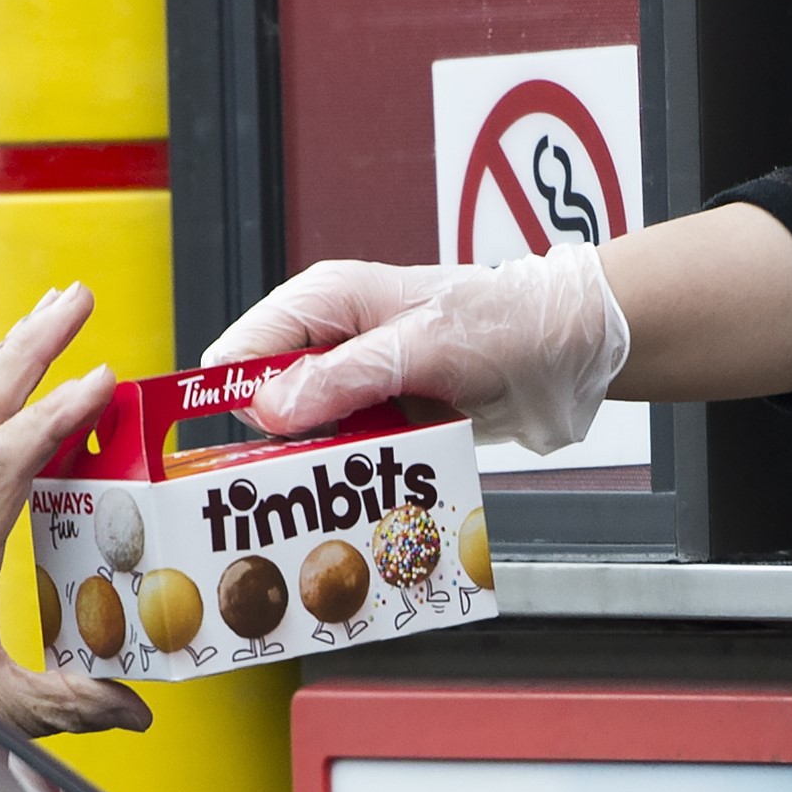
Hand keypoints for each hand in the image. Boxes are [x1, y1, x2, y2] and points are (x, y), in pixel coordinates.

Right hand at [199, 246, 629, 451]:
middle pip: (261, 401)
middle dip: (273, 445)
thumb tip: (267, 406)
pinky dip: (355, 473)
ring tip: (342, 489)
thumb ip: (344, 376)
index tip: (223, 454)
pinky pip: (344, 452)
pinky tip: (373, 488)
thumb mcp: (421, 348)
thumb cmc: (503, 324)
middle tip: (294, 485)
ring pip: (301, 436)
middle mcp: (330, 340)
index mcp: (325, 302)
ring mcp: (354, 380)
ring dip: (318, 466)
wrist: (568, 349)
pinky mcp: (380, 414)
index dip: (222, 401)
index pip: (238, 352)